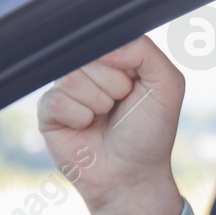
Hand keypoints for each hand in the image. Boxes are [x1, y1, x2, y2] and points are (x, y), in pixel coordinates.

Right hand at [38, 36, 185, 214]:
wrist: (132, 176)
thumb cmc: (150, 133)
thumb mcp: (167, 84)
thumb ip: (144, 50)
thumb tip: (104, 46)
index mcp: (115, 59)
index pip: (107, 38)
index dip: (122, 64)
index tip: (133, 87)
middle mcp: (88, 70)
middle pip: (88, 58)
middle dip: (113, 87)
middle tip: (119, 108)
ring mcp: (66, 89)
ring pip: (71, 78)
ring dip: (97, 104)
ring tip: (104, 119)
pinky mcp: (48, 112)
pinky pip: (56, 100)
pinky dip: (78, 118)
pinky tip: (86, 128)